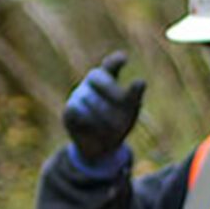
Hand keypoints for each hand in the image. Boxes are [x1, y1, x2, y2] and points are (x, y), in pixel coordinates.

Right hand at [63, 52, 143, 172]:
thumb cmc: (119, 125)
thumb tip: (140, 81)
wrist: (100, 149)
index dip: (115, 60)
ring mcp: (78, 96)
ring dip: (104, 114)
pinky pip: (77, 111)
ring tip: (113, 128)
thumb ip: (134, 96)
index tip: (124, 59)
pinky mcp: (69, 111)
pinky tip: (94, 129)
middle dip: (110, 87)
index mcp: (108, 80)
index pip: (110, 64)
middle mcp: (91, 85)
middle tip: (123, 101)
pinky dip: (89, 121)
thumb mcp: (131, 111)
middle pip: (96, 75)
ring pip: (89, 97)